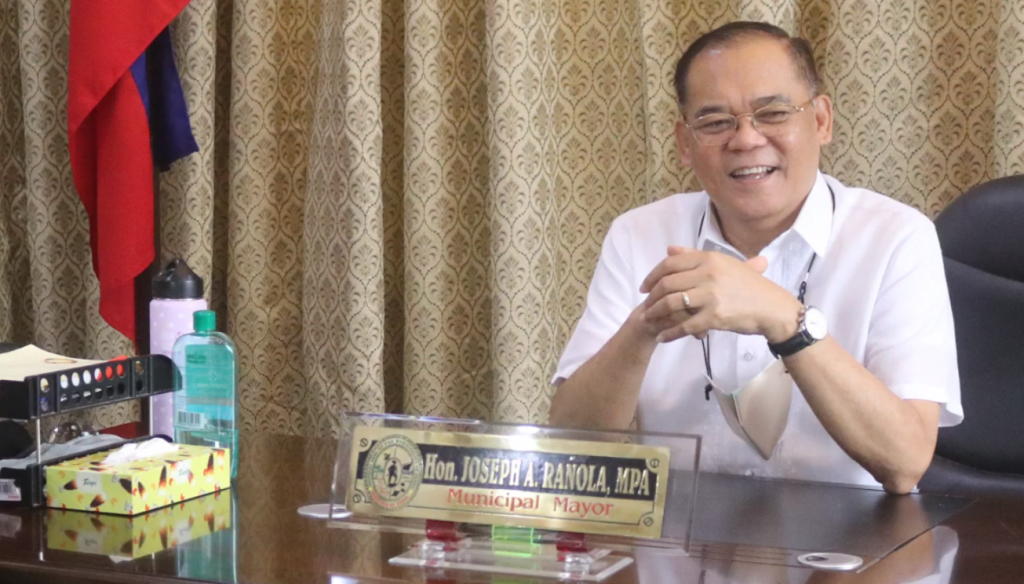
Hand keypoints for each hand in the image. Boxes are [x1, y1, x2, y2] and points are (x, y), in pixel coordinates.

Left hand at [638, 246, 801, 342]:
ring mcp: (711, 295)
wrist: (773, 308)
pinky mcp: (714, 316)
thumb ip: (695, 256)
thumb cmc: (751, 286)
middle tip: (644, 306)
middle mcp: (708, 273)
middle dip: (651, 296)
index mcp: (710, 259)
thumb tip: (669, 249)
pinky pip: (684, 325)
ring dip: (655, 314)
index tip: (644, 287)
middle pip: (667, 283)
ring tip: (648, 321)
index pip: (671, 263)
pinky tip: (663, 337)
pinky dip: (670, 333)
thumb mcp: (725, 264)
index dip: (653, 275)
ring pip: (671, 303)